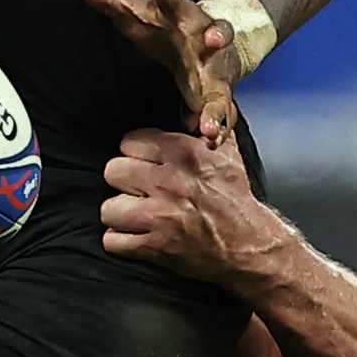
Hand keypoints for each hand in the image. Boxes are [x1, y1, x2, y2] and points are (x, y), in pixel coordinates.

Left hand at [73, 0, 237, 142]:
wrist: (210, 42)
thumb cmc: (166, 27)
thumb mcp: (138, 13)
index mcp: (182, 15)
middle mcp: (206, 38)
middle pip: (216, 33)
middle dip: (216, 35)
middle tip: (211, 39)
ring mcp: (216, 68)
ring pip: (222, 84)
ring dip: (217, 103)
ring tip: (208, 124)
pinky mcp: (220, 93)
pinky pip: (223, 111)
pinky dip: (218, 126)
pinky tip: (211, 140)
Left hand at [99, 125, 286, 286]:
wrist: (248, 245)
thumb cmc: (236, 199)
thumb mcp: (228, 153)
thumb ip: (207, 125)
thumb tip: (190, 108)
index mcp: (185, 154)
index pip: (129, 141)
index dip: (135, 153)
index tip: (145, 163)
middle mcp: (169, 182)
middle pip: (113, 171)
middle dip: (124, 181)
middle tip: (138, 190)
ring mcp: (159, 217)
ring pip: (108, 208)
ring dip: (119, 214)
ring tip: (134, 215)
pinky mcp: (154, 247)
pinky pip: (112, 240)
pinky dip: (120, 241)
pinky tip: (135, 236)